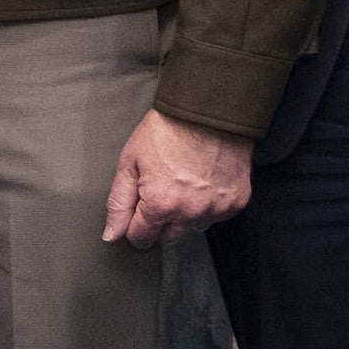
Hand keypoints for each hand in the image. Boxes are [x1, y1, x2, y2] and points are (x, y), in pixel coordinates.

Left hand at [104, 108, 254, 243]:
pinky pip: (216, 216)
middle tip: (160, 188)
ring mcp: (217, 208)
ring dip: (185, 214)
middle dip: (159, 220)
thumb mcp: (130, 162)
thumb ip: (119, 203)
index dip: (134, 224)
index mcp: (161, 205)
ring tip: (183, 182)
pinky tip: (202, 181)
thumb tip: (112, 234)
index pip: (141, 238)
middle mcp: (191, 212)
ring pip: (192, 227)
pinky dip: (208, 204)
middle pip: (167, 237)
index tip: (137, 208)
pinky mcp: (237, 202)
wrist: (208, 111)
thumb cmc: (167, 131)